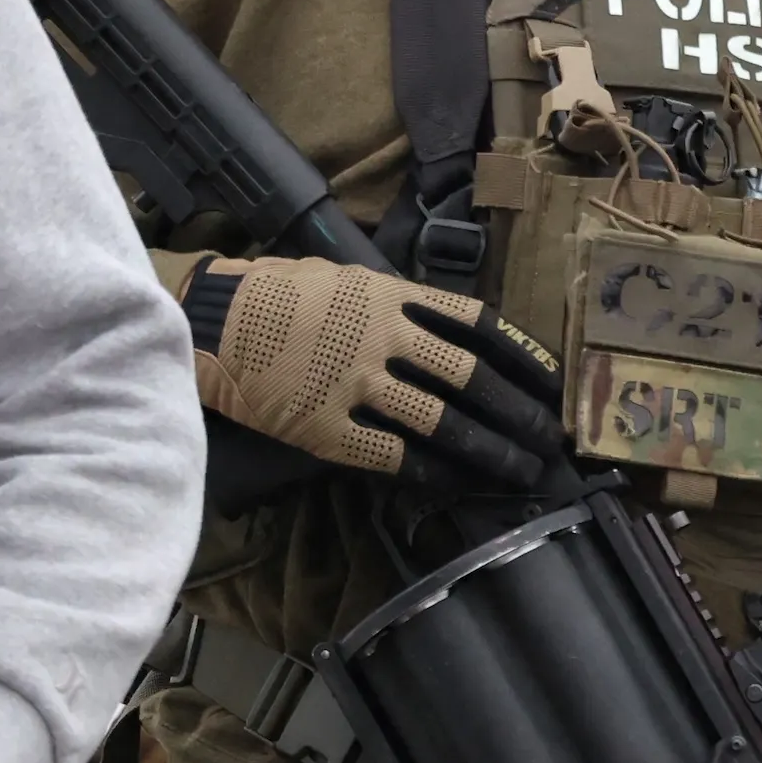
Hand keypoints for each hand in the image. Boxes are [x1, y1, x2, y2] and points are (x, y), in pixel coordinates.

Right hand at [190, 256, 565, 495]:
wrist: (209, 320)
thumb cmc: (277, 295)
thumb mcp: (346, 279)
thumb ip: (397, 304)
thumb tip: (444, 329)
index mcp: (394, 298)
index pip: (479, 327)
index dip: (523, 357)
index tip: (552, 383)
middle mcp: (386, 340)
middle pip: (472, 379)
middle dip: (517, 413)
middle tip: (547, 438)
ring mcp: (357, 385)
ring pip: (441, 422)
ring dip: (488, 450)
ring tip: (518, 470)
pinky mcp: (328, 428)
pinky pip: (392, 455)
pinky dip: (429, 471)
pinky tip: (455, 483)